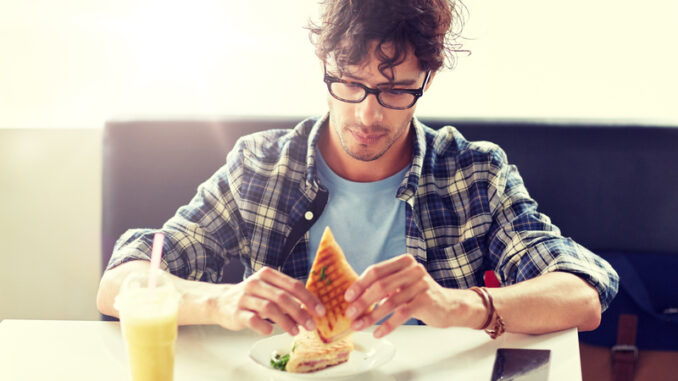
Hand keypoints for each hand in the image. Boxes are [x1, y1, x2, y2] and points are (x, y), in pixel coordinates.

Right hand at [211, 267, 325, 335]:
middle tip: (311, 325)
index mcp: (268, 275)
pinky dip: (264, 326)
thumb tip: (311, 311)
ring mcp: (245, 297)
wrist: (220, 302)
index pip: (293, 285)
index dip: (309, 299)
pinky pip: (252, 320)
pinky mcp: (236, 312)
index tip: (320, 311)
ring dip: (286, 322)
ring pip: (269, 308)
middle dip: (300, 312)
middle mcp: (256, 283)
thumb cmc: (251, 297)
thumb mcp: (269, 291)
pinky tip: (271, 331)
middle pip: (283, 297)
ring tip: (295, 332)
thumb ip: (287, 297)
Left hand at [344, 254, 466, 337]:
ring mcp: (421, 284)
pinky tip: (378, 332)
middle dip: (362, 301)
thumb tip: (354, 298)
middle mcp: (413, 269)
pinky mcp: (426, 300)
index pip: (376, 270)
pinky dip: (387, 325)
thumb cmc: (419, 295)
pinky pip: (402, 314)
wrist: (449, 306)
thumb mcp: (401, 285)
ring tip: (360, 325)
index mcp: (403, 262)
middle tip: (351, 313)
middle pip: (381, 285)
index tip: (348, 297)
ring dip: (372, 316)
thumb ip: (383, 286)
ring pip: (390, 301)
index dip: (360, 284)